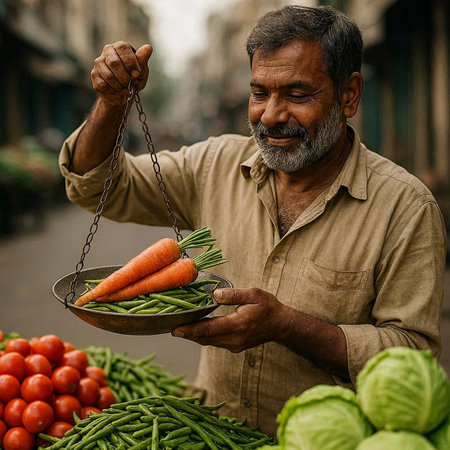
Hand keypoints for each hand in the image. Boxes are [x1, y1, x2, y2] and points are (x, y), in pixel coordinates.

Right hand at [91, 41, 152, 106]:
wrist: (123, 92)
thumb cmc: (133, 78)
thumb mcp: (141, 70)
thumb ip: (143, 60)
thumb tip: (148, 48)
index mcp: (120, 47)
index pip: (122, 48)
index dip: (130, 62)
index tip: (136, 74)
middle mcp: (107, 51)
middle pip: (114, 63)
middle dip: (125, 77)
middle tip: (130, 83)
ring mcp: (99, 63)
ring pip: (108, 75)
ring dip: (120, 85)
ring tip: (126, 88)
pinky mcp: (94, 75)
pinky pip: (103, 85)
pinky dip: (114, 91)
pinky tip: (118, 91)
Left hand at [171, 288, 290, 351]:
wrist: (281, 325)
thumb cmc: (268, 307)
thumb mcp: (254, 294)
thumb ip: (233, 294)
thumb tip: (215, 294)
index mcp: (238, 325)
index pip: (209, 329)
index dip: (191, 330)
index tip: (176, 329)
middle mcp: (235, 339)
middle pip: (205, 338)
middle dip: (187, 334)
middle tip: (171, 328)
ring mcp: (235, 345)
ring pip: (209, 342)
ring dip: (194, 336)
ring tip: (179, 328)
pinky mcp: (235, 346)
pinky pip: (215, 342)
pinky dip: (203, 337)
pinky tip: (196, 330)